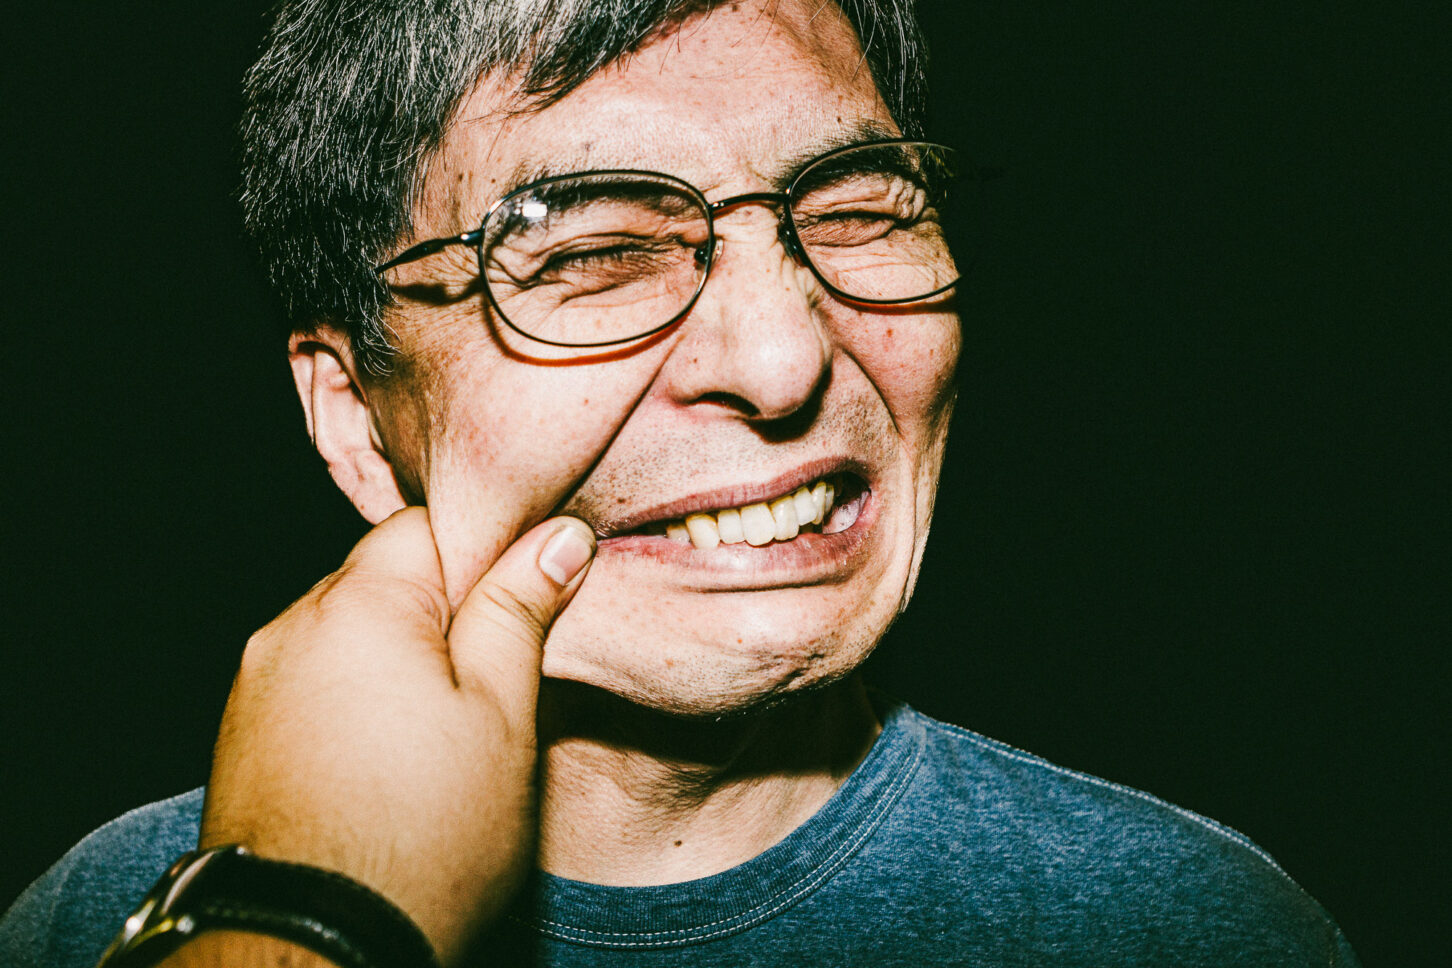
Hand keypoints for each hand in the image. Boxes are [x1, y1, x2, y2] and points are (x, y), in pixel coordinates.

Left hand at [182, 507, 594, 964]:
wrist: (311, 950)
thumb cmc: (422, 839)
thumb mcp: (501, 716)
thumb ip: (518, 612)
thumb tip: (557, 535)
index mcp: (357, 604)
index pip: (429, 526)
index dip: (488, 553)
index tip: (528, 599)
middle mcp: (290, 627)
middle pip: (384, 580)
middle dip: (442, 611)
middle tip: (498, 676)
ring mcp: (256, 683)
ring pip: (348, 634)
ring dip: (396, 657)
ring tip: (444, 730)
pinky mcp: (243, 736)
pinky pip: (313, 684)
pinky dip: (354, 699)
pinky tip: (389, 758)